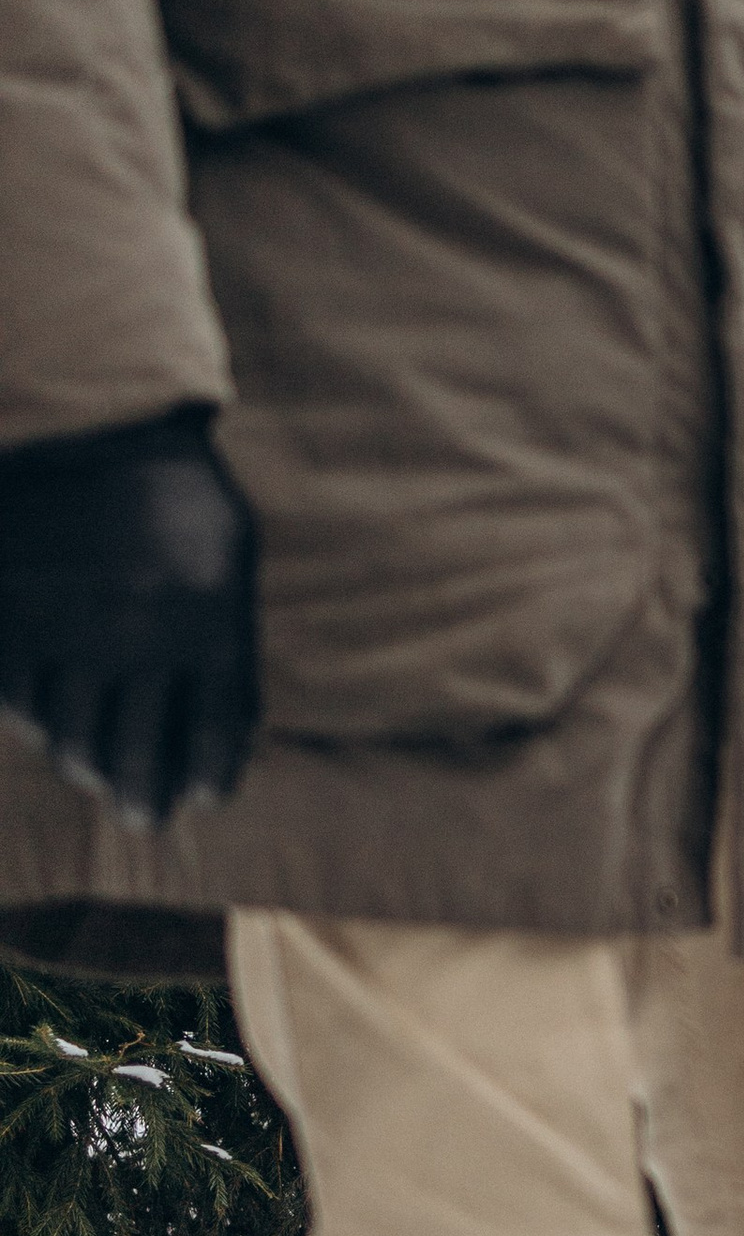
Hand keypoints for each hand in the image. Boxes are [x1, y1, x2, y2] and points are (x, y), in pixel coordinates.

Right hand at [0, 406, 259, 827]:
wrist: (94, 423)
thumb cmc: (177, 497)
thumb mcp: (230, 557)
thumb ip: (225, 647)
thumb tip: (220, 747)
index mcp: (212, 620)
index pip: (215, 738)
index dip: (210, 780)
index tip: (204, 796)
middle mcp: (141, 637)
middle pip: (136, 762)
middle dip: (143, 800)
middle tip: (144, 811)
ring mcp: (71, 631)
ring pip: (70, 743)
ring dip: (87, 763)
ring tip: (99, 765)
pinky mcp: (13, 622)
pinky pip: (20, 703)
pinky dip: (36, 716)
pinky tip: (53, 708)